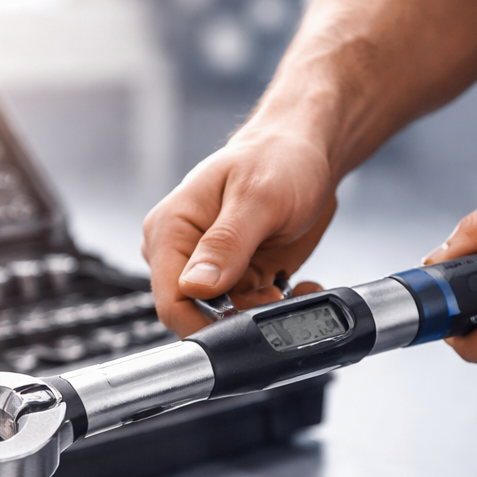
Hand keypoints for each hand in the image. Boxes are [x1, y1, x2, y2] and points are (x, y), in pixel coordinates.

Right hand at [142, 129, 335, 336]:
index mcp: (170, 230)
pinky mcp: (236, 279)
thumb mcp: (257, 198)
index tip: (246, 320)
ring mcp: (209, 269)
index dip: (206, 322)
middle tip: (274, 293)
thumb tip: (197, 286)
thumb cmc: (278, 158)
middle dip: (240, 316)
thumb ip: (227, 244)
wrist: (306, 154)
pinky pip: (248, 311)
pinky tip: (294, 287)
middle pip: (197, 315)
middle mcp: (183, 253)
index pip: (171, 300)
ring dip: (263, 312)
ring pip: (227, 319)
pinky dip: (275, 307)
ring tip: (288, 286)